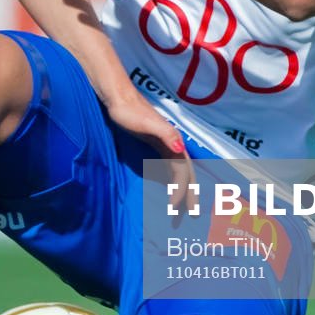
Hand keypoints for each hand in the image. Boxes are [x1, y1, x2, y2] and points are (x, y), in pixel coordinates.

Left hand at [102, 86, 194, 217]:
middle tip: (194, 215)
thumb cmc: (131, 112)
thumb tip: (180, 150)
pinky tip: (169, 189)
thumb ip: (166, 134)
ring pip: (178, 173)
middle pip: (186, 174)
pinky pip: (168, 168)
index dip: (181, 190)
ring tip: (182, 209)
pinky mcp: (155, 146)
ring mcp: (164, 146)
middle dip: (190, 194)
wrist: (119, 100)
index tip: (174, 206)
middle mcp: (172, 145)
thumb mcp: (147, 123)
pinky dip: (172, 181)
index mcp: (173, 142)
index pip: (182, 172)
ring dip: (182, 190)